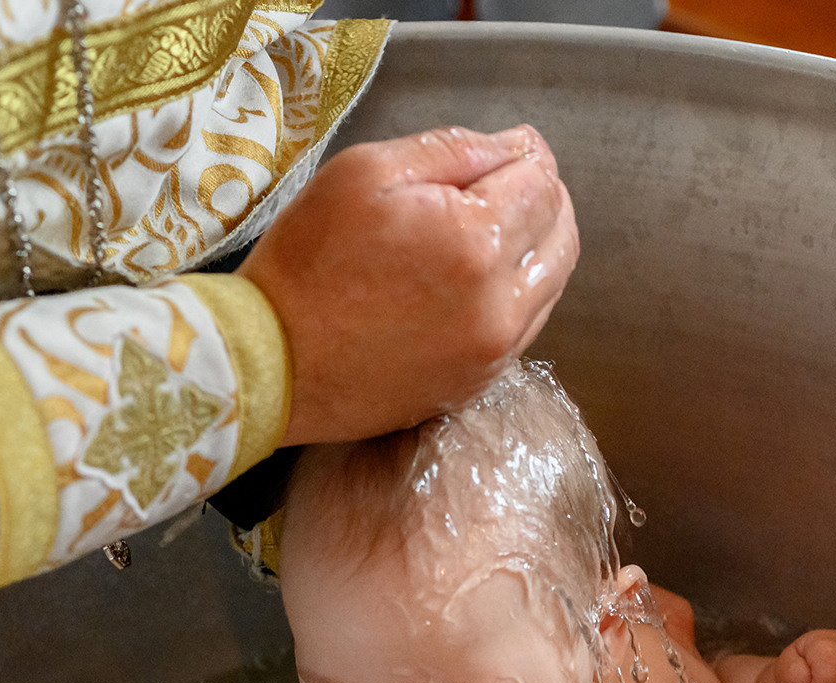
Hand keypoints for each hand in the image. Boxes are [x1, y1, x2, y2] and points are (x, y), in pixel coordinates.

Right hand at [238, 124, 579, 444]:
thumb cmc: (308, 259)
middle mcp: (500, 303)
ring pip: (552, 283)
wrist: (273, 363)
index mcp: (476, 241)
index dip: (527, 156)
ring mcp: (494, 351)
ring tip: (489, 230)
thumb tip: (517, 146)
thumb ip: (454, 149)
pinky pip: (527, 326)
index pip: (542, 182)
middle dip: (543, 199)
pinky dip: (518, 293)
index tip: (505, 151)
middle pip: (562, 234)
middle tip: (503, 185)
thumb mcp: (367, 171)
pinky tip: (477, 280)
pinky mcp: (478, 382)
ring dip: (535, 247)